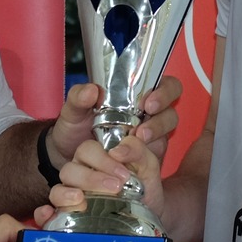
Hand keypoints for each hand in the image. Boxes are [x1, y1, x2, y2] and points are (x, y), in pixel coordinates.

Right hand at [38, 124, 169, 227]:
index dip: (103, 160)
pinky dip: (48, 210)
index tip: (124, 175)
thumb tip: (119, 150)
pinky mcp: (66, 215)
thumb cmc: (145, 189)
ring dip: (70, 192)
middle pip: (72, 168)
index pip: (88, 149)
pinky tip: (57, 212)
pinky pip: (48, 209)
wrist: (150, 218)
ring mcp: (72, 194)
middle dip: (92, 178)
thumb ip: (139, 152)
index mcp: (97, 159)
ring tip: (84, 200)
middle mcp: (81, 174)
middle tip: (116, 188)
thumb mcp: (148, 169)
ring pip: (59, 187)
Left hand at [39, 76, 181, 208]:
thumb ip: (78, 98)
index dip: (164, 91)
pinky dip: (149, 154)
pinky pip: (157, 152)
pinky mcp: (148, 155)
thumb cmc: (75, 128)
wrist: (70, 158)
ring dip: (157, 133)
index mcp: (135, 93)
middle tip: (143, 127)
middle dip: (162, 116)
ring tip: (138, 140)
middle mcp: (147, 112)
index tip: (148, 102)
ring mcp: (150, 134)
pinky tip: (134, 157)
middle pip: (171, 107)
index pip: (163, 84)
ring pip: (168, 128)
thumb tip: (92, 90)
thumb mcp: (72, 111)